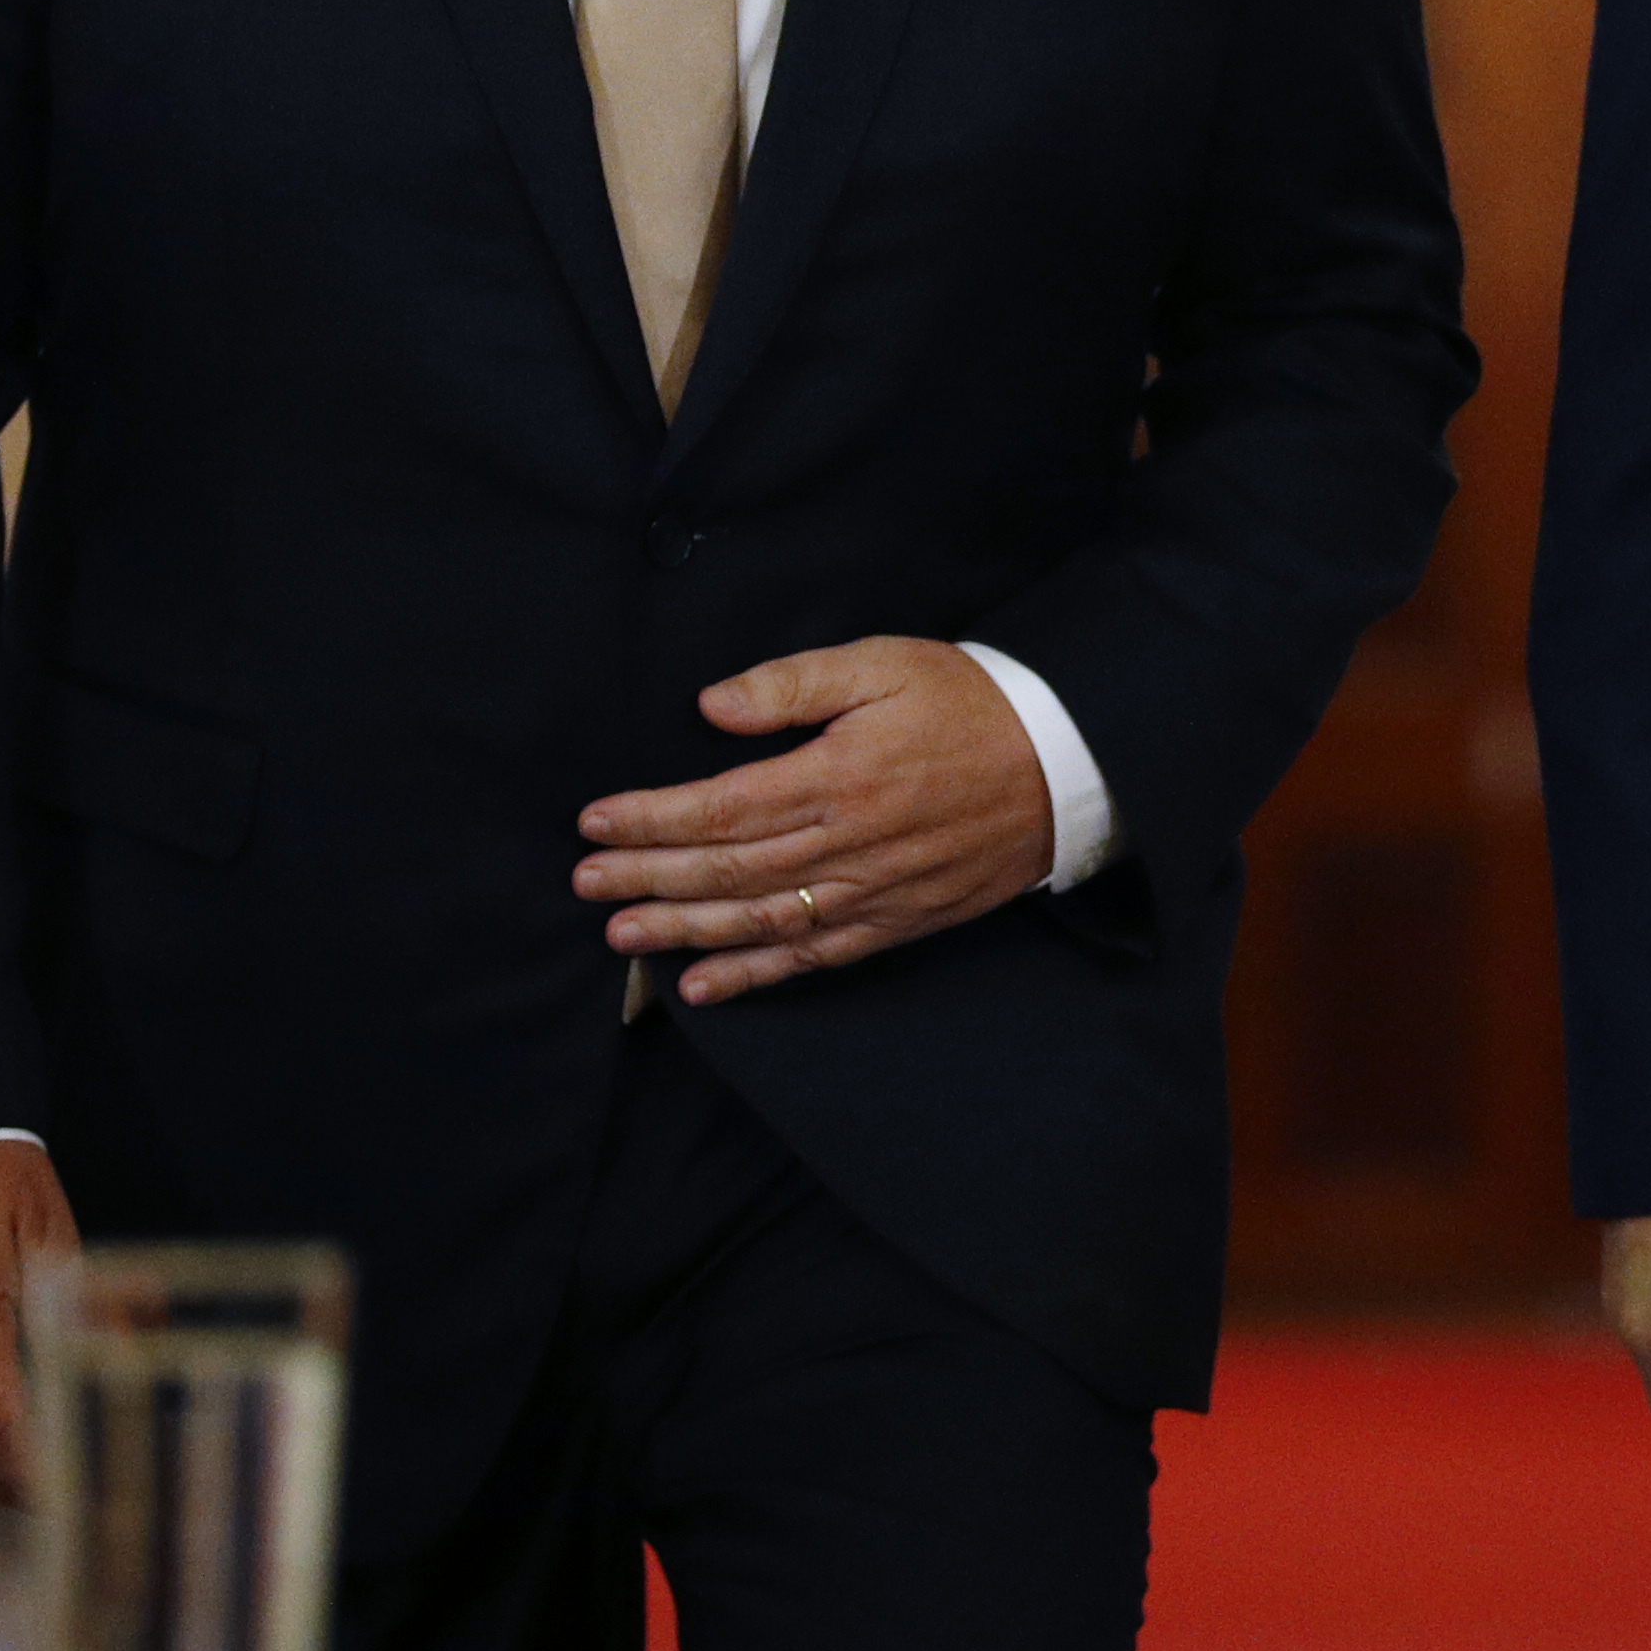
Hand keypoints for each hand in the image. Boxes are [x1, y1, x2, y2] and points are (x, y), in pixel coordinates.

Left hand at [573, 638, 1055, 1004]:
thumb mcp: (883, 663)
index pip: (720, 806)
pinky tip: (702, 986)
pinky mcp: (895, 922)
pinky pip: (813, 958)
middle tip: (585, 882)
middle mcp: (848, 844)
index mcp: (838, 776)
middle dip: (645, 877)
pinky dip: (754, 977)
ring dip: (682, 931)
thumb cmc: (969, 703)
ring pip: (758, 922)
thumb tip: (711, 707)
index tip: (594, 820)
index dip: (650, 818)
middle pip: (726, 870)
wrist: (1065, 765)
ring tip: (620, 935)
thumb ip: (794, 682)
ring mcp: (872, 893)